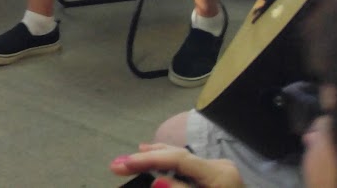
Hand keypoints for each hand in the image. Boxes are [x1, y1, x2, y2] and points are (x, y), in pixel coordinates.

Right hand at [110, 143, 243, 187]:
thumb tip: (156, 181)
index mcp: (220, 173)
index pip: (178, 159)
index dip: (149, 159)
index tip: (123, 164)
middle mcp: (220, 167)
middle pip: (177, 156)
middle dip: (146, 158)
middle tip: (116, 164)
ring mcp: (220, 171)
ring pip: (182, 159)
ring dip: (156, 158)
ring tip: (133, 158)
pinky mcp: (219, 178)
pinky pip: (190, 167)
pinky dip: (171, 165)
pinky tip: (159, 162)